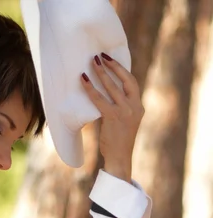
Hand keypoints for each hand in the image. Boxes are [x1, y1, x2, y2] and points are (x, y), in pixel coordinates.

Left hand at [80, 53, 144, 182]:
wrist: (119, 158)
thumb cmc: (117, 141)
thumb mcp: (122, 121)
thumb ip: (117, 108)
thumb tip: (101, 95)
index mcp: (139, 106)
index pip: (132, 83)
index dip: (122, 69)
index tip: (112, 59)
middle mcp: (135, 107)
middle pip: (125, 80)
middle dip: (113, 66)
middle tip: (101, 55)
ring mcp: (125, 112)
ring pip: (112, 87)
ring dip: (101, 73)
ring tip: (92, 62)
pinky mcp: (114, 117)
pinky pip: (99, 99)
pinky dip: (90, 88)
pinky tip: (83, 79)